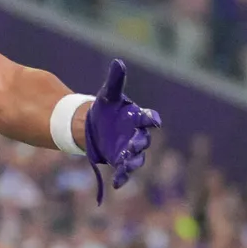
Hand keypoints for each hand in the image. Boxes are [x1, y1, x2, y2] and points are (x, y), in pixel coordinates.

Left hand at [83, 59, 161, 202]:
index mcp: (137, 117)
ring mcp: (130, 149)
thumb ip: (115, 81)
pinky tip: (116, 184)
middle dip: (140, 143)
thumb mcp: (107, 95)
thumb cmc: (105, 109)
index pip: (148, 118)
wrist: (94, 125)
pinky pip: (124, 170)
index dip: (151, 119)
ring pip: (136, 157)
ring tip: (127, 164)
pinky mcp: (120, 161)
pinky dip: (122, 177)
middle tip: (134, 146)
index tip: (152, 121)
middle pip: (143, 140)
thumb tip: (118, 62)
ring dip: (133, 161)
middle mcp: (137, 134)